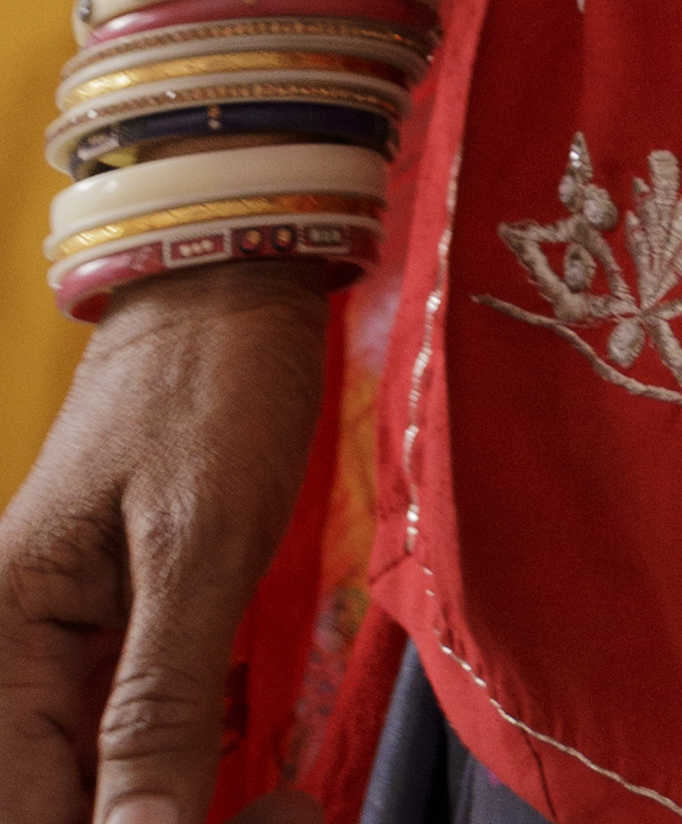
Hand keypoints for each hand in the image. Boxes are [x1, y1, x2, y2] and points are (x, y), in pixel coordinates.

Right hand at [0, 272, 333, 823]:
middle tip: (278, 819)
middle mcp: (6, 669)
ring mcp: (50, 669)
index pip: (29, 816)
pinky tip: (264, 797)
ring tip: (282, 813)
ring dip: (174, 822)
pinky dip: (182, 794)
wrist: (229, 283)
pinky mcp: (102, 660)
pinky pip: (118, 766)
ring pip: (89, 803)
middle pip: (52, 815)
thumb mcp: (198, 541)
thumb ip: (158, 702)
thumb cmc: (213, 387)